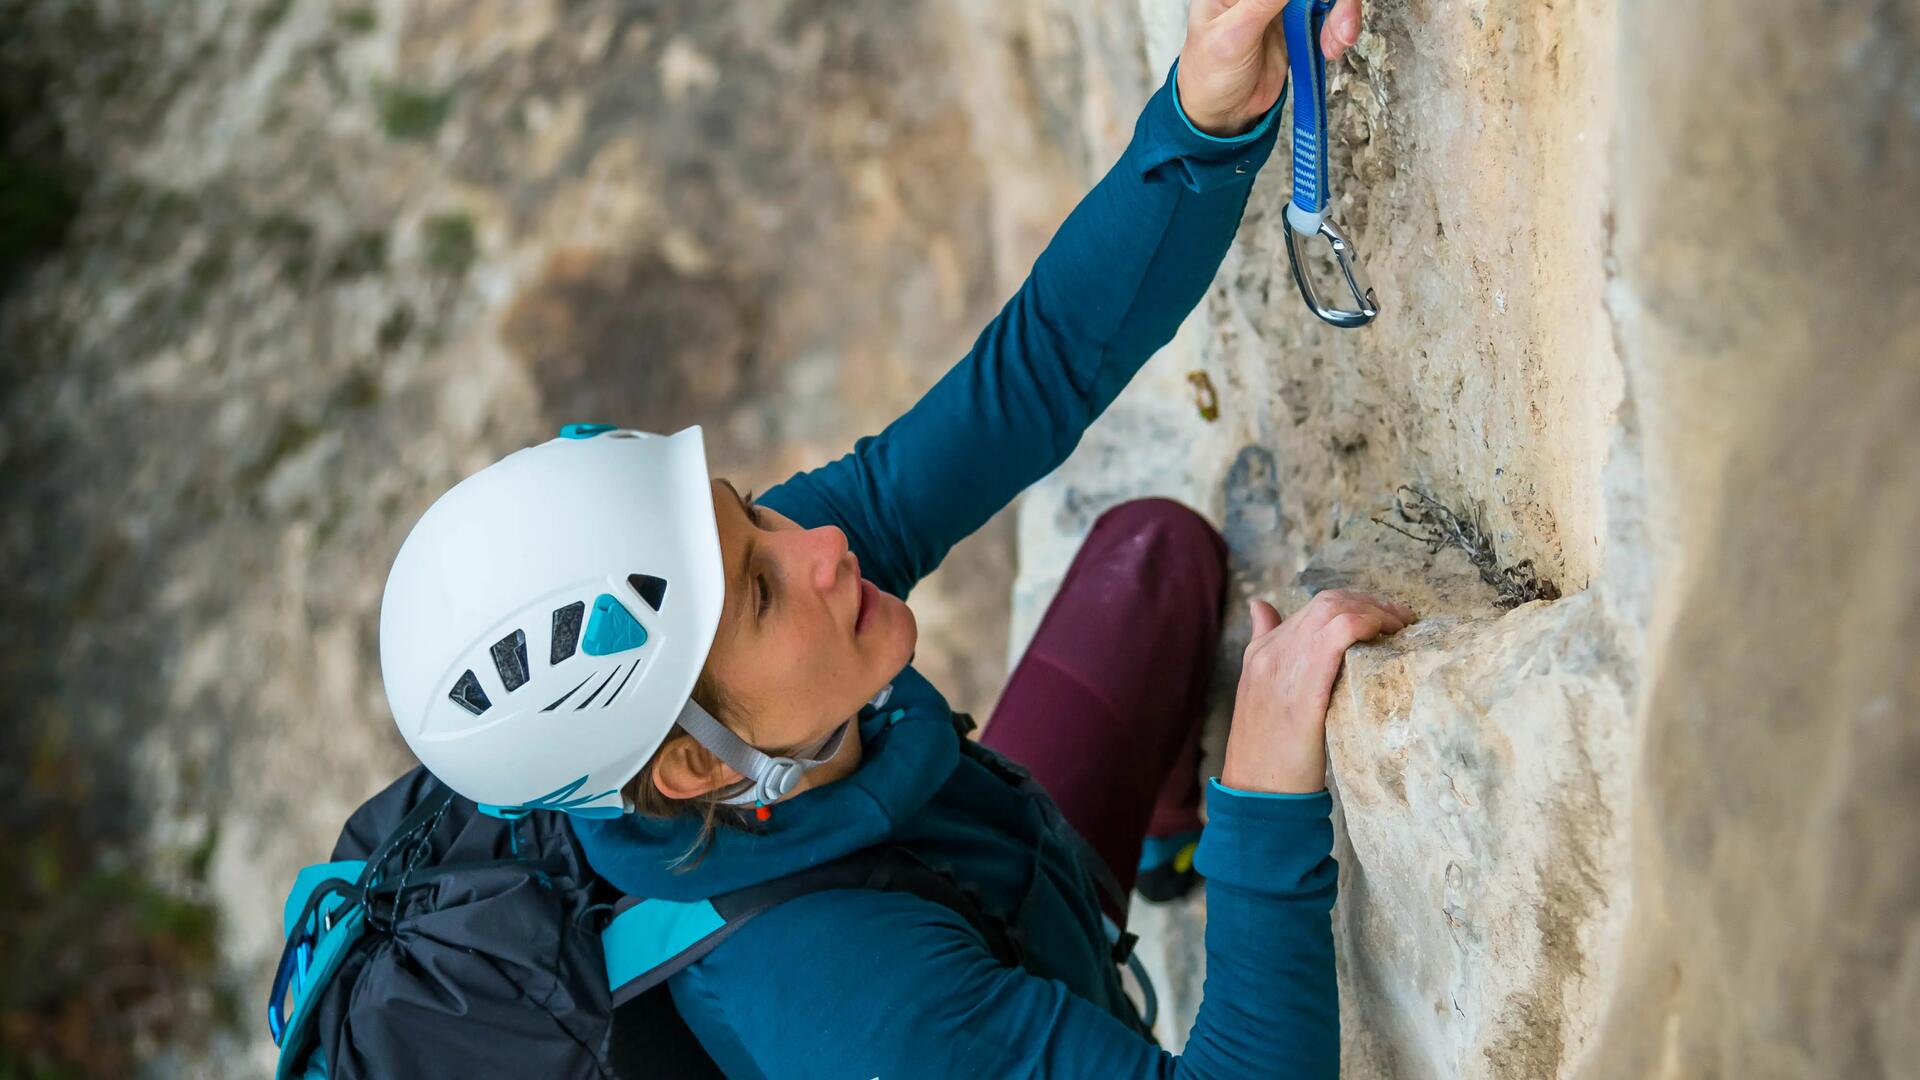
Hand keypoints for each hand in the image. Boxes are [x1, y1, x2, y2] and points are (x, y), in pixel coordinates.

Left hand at [1175, 0, 1364, 137]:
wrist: (1223, 112)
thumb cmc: (1210, 74)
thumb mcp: (1233, 35)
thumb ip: (1262, 1)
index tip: (1317, 4)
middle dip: (1334, 1)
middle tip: (1340, 28)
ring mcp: (1280, 4)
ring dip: (1341, 13)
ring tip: (1336, 43)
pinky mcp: (1297, 23)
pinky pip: (1327, 14)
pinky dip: (1337, 28)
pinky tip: (1330, 48)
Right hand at [1221, 589, 1412, 793]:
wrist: (1257, 790)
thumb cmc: (1268, 755)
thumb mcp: (1266, 702)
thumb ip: (1271, 661)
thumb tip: (1262, 611)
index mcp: (1261, 652)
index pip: (1313, 608)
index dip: (1354, 605)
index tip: (1382, 619)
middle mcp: (1271, 649)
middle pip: (1327, 601)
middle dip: (1370, 602)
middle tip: (1400, 620)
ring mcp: (1284, 661)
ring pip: (1334, 608)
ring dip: (1375, 610)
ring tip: (1400, 627)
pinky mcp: (1305, 679)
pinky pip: (1341, 630)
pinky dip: (1367, 621)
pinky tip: (1386, 633)